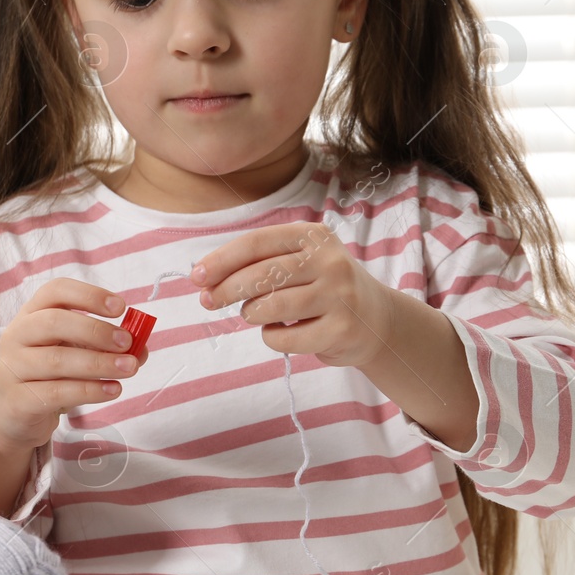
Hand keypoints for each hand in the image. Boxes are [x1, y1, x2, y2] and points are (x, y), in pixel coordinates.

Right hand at [0, 278, 148, 452]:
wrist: (16, 411)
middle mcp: (18, 335)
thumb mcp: (76, 350)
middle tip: (127, 342)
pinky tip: (113, 389)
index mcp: (33, 313)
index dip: (89, 295)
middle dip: (96, 330)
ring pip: (56, 360)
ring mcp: (13, 367)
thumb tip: (141, 349)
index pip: (56, 291)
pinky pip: (56, 392)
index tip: (121, 307)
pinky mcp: (18, 399)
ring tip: (129, 368)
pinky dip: (90, 390)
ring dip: (99, 363)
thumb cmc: (51, 372)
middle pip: (54, 322)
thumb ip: (106, 346)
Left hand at [193, 222, 397, 368]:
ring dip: (252, 314)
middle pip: (261, 274)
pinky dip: (271, 338)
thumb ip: (259, 263)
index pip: (257, 243)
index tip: (197, 277)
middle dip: (226, 290)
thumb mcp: (301, 261)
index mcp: (314, 236)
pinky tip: (282, 331)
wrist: (377, 320)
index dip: (222, 260)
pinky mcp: (342, 329)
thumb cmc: (324, 289)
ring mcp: (339, 295)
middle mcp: (330, 261)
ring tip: (257, 314)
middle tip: (209, 301)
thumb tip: (205, 278)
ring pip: (270, 307)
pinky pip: (284, 338)